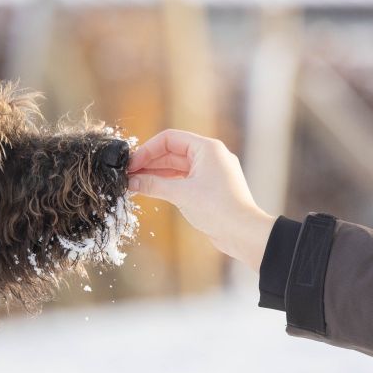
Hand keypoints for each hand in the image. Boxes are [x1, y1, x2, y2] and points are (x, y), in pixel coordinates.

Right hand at [127, 129, 275, 267]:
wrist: (243, 233)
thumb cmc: (219, 209)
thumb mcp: (181, 194)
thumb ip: (154, 185)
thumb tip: (132, 181)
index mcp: (207, 148)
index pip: (170, 139)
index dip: (148, 150)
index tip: (132, 164)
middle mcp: (210, 156)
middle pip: (172, 152)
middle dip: (150, 163)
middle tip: (130, 175)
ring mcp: (211, 172)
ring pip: (177, 167)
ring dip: (157, 174)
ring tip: (136, 184)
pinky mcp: (210, 188)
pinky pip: (184, 180)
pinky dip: (168, 184)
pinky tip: (153, 190)